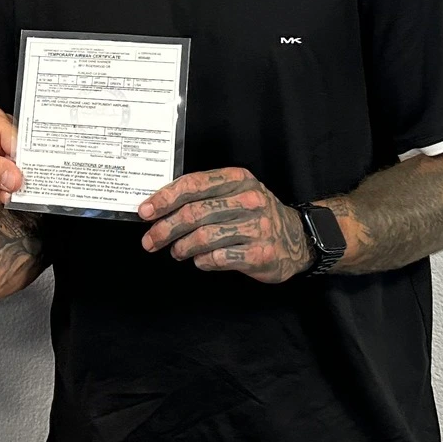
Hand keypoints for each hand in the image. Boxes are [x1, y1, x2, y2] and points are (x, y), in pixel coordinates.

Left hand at [138, 168, 310, 283]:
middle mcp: (249, 199)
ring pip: (203, 237)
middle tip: (150, 241)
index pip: (193, 185)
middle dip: (165, 229)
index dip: (165, 198)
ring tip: (176, 251)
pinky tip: (200, 260)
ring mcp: (257, 227)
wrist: (298, 239)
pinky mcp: (260, 253)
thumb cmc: (256, 215)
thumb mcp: (235, 193)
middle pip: (194, 213)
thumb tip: (159, 207)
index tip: (144, 212)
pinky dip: (202, 261)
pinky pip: (218, 258)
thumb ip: (202, 196)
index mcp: (237, 179)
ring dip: (181, 248)